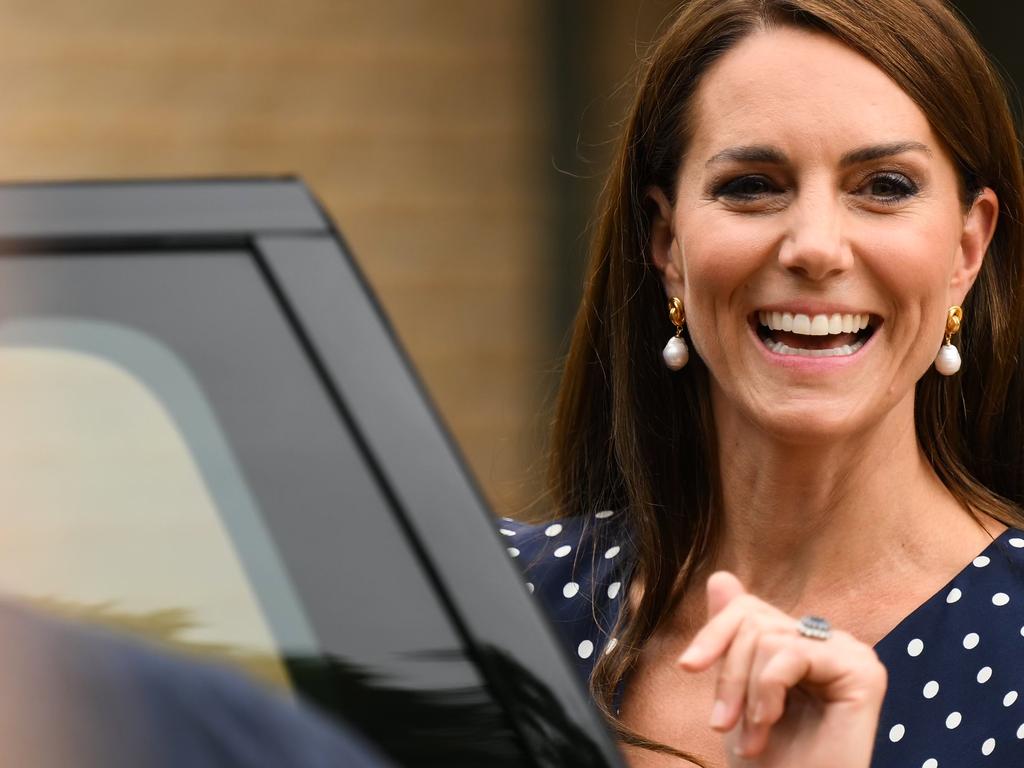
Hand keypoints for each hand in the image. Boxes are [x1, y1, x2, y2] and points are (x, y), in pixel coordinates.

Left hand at [677, 572, 886, 767]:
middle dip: (728, 675)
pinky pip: (791, 653)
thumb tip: (720, 576)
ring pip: (768, 637)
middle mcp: (831, 643)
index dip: (714, 634)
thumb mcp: (737, 692)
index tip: (687, 667)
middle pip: (754, 620)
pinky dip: (767, 690)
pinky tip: (768, 725)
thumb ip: (734, 635)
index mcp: (803, 644)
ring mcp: (851, 654)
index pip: (749, 609)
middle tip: (722, 725)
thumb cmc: (769, 763)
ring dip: (746, 694)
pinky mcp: (863, 671)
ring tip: (751, 737)